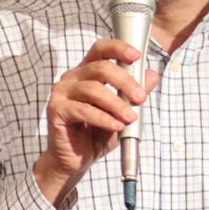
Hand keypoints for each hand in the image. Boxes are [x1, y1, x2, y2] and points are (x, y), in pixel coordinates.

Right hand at [32, 39, 159, 205]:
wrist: (74, 161)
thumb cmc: (95, 134)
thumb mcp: (122, 113)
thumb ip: (134, 94)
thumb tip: (153, 75)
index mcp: (86, 72)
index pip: (100, 50)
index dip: (118, 48)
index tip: (136, 56)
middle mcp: (72, 78)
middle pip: (100, 67)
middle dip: (125, 82)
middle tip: (140, 98)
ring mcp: (61, 93)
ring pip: (93, 89)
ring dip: (116, 104)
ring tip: (130, 118)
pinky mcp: (56, 110)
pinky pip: (83, 110)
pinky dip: (103, 118)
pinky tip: (116, 126)